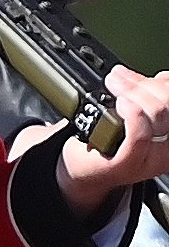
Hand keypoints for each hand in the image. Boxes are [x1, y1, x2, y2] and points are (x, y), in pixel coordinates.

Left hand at [58, 64, 168, 210]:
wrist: (84, 170)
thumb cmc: (109, 141)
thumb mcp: (136, 115)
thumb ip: (147, 97)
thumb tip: (156, 76)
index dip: (164, 84)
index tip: (154, 76)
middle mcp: (168, 147)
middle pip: (167, 106)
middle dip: (143, 85)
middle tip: (118, 78)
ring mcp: (151, 158)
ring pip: (155, 115)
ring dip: (132, 92)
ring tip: (114, 84)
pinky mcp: (129, 163)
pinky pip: (140, 137)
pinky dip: (133, 116)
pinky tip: (122, 105)